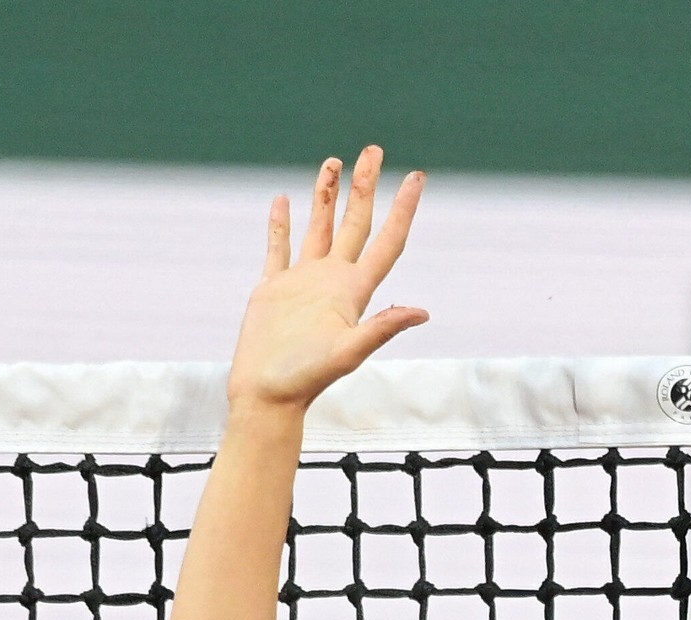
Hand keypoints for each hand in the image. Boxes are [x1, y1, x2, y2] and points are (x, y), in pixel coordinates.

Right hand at [229, 146, 429, 415]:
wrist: (267, 396)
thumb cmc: (306, 379)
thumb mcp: (348, 352)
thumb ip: (382, 329)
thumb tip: (423, 312)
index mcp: (354, 291)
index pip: (386, 241)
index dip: (403, 209)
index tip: (418, 178)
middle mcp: (333, 281)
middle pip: (356, 223)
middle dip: (365, 187)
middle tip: (373, 151)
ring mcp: (304, 283)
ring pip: (320, 228)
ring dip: (327, 196)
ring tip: (334, 163)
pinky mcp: (274, 288)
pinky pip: (279, 247)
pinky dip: (282, 223)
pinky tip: (285, 201)